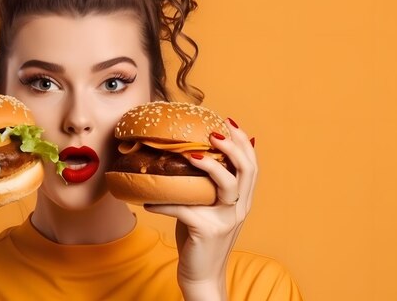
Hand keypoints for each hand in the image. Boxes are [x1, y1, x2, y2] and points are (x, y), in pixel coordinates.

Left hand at [144, 118, 256, 299]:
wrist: (201, 276)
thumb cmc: (198, 239)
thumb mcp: (206, 209)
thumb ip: (205, 188)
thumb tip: (188, 159)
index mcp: (241, 201)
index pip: (251, 166)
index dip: (243, 142)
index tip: (229, 122)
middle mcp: (239, 208)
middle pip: (247, 170)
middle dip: (233, 147)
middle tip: (214, 132)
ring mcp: (225, 220)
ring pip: (227, 186)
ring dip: (210, 166)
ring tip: (191, 155)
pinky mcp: (207, 231)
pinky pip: (184, 209)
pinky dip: (163, 203)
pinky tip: (147, 201)